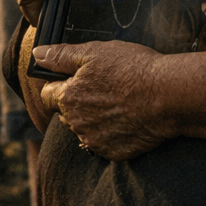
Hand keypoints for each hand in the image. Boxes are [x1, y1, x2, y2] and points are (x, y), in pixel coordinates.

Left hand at [34, 41, 171, 160]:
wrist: (168, 96)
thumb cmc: (133, 69)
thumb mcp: (93, 52)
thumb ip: (61, 56)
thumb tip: (37, 55)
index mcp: (68, 98)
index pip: (47, 94)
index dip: (58, 83)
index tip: (73, 78)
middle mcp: (77, 124)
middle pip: (66, 113)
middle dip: (76, 101)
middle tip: (101, 87)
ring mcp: (96, 141)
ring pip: (84, 128)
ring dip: (92, 118)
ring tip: (116, 102)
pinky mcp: (115, 153)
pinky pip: (104, 142)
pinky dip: (110, 132)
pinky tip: (125, 117)